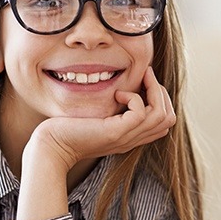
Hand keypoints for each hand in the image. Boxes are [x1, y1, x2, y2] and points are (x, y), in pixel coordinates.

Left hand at [28, 66, 175, 172]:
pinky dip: (134, 98)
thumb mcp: (97, 117)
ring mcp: (125, 137)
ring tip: (139, 77)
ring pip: (162, 116)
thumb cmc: (69, 128)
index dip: (160, 99)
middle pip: (169, 119)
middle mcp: (132, 139)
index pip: (164, 122)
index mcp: (130, 136)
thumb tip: (122, 88)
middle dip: (162, 92)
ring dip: (154, 90)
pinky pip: (140, 114)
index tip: (145, 80)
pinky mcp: (115, 133)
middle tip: (146, 74)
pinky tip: (118, 93)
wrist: (52, 145)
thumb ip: (112, 109)